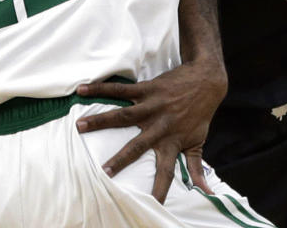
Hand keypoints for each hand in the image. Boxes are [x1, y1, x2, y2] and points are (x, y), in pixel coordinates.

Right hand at [75, 60, 227, 201]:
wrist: (206, 80)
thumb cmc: (200, 113)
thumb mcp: (198, 141)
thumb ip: (196, 167)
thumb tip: (205, 191)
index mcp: (172, 142)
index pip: (165, 171)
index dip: (160, 189)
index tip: (152, 205)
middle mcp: (160, 126)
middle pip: (138, 145)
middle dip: (120, 159)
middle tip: (103, 171)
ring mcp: (152, 107)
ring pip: (124, 116)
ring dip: (101, 120)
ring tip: (80, 125)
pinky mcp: (147, 89)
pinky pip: (121, 89)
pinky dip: (101, 89)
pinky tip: (82, 90)